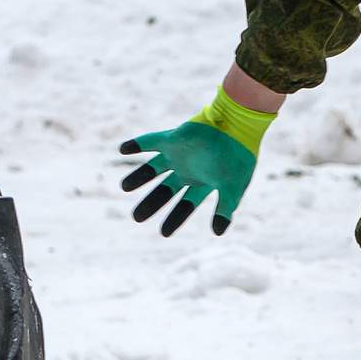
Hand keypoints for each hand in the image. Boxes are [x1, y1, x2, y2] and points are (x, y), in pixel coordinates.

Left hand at [119, 75, 279, 236]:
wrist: (237, 126)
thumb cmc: (238, 157)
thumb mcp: (233, 187)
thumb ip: (225, 208)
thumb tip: (218, 233)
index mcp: (202, 183)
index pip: (185, 205)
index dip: (175, 219)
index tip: (164, 233)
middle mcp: (187, 170)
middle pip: (164, 191)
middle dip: (151, 204)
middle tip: (136, 218)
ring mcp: (178, 155)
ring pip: (152, 169)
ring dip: (138, 177)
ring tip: (123, 187)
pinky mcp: (171, 139)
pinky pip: (149, 142)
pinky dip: (135, 145)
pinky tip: (122, 150)